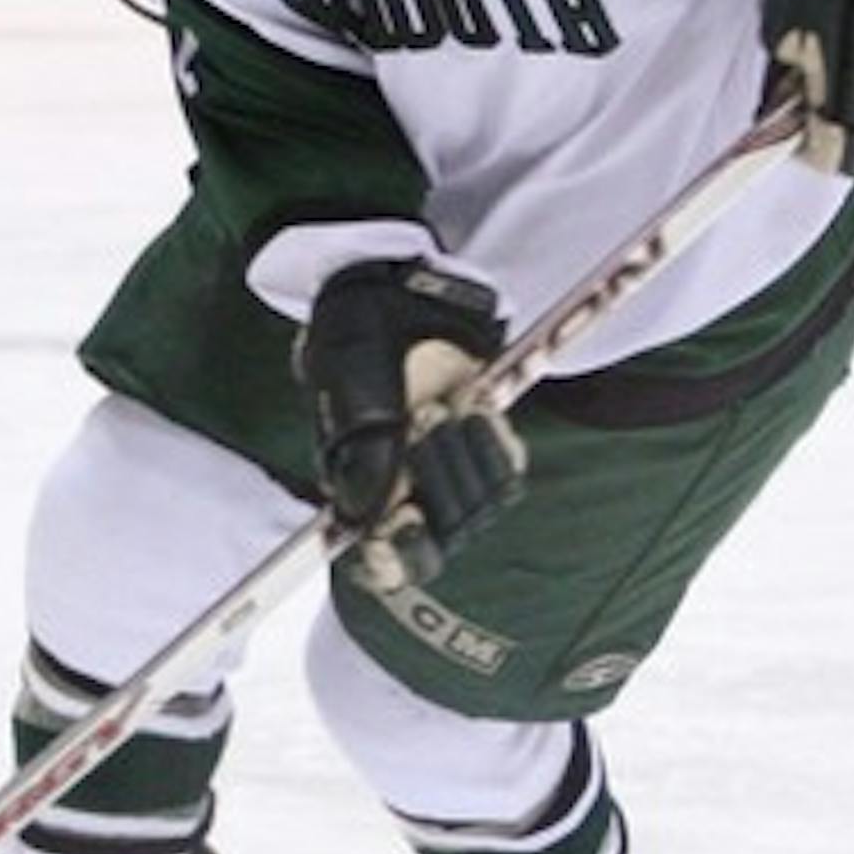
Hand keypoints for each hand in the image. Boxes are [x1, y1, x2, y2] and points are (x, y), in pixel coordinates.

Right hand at [297, 259, 525, 590]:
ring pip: (476, 509)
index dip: (397, 556)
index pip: (386, 560)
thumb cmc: (358, 336)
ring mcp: (450, 473)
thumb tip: (371, 519)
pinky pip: (506, 474)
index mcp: (361, 492)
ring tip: (442, 404)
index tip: (402, 523)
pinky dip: (495, 443)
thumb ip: (361, 451)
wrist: (400, 293)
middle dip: (434, 476)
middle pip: (439, 535)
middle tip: (421, 416)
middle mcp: (406, 495)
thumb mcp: (346, 384)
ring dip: (463, 455)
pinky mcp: (487, 448)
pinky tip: (476, 406)